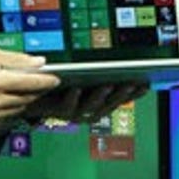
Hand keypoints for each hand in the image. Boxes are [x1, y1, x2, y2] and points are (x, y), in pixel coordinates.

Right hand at [0, 48, 60, 127]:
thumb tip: (39, 62)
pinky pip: (10, 116)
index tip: (56, 79)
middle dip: (38, 89)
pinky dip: (15, 107)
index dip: (46, 82)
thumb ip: (16, 59)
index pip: (29, 83)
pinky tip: (11, 97)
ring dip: (27, 98)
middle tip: (44, 81)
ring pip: (20, 107)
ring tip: (25, 87)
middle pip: (27, 97)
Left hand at [25, 82, 149, 123]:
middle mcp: (89, 110)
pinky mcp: (57, 111)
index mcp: (98, 102)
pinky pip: (66, 108)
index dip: (134, 94)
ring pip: (90, 109)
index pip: (120, 98)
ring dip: (100, 98)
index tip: (146, 84)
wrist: (32, 95)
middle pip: (109, 105)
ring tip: (107, 85)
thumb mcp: (83, 77)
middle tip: (132, 83)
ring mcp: (74, 112)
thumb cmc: (61, 83)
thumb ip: (100, 75)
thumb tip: (121, 65)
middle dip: (121, 95)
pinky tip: (75, 89)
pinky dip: (72, 100)